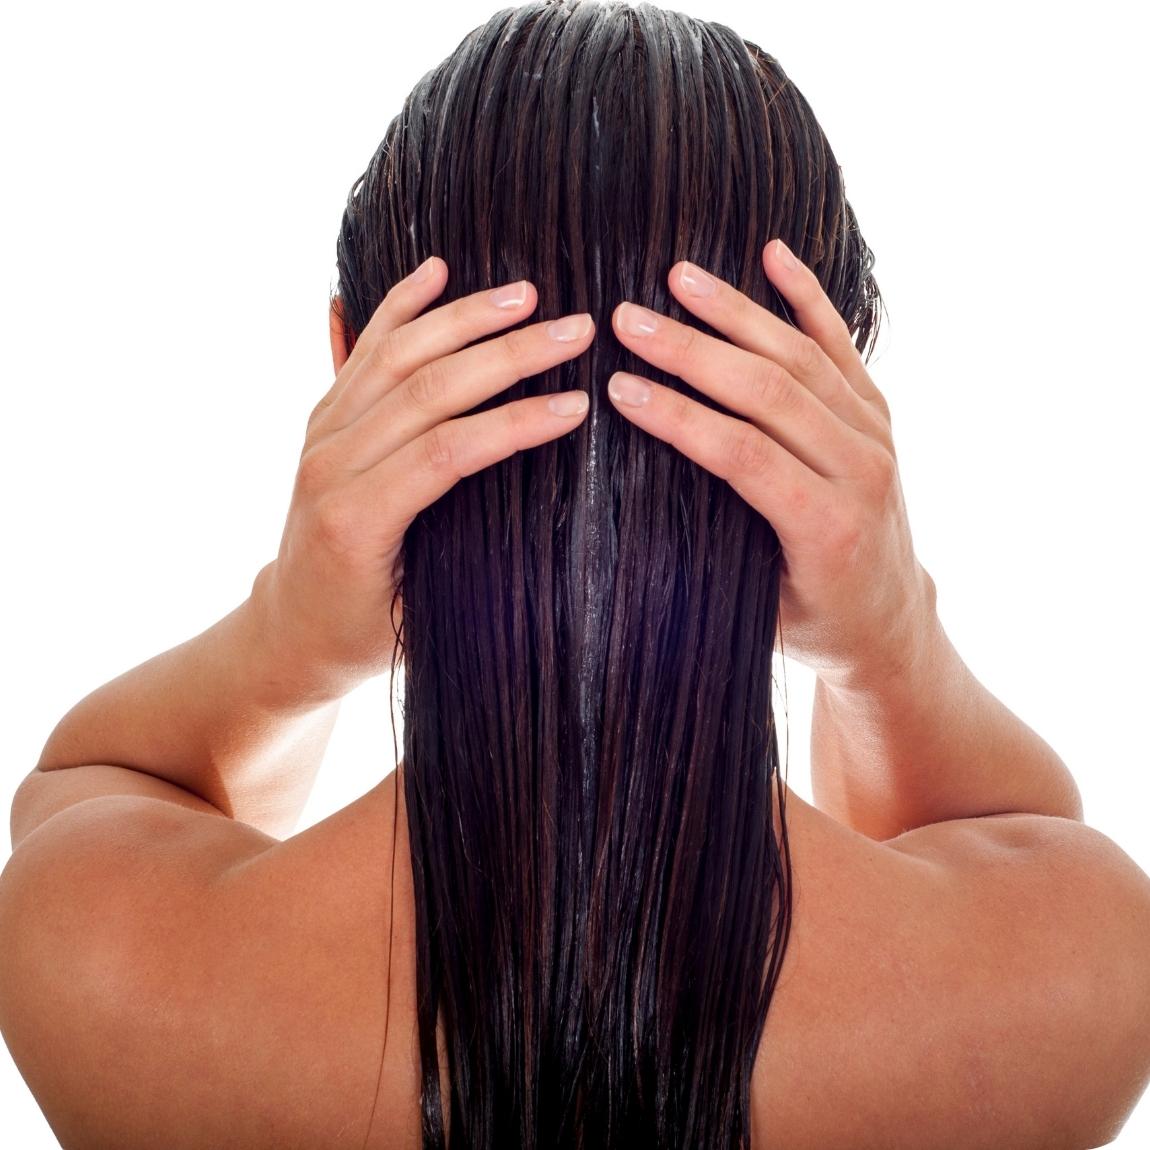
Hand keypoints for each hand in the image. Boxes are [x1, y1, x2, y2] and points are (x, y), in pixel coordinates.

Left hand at [252, 257, 594, 703]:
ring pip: (397, 357)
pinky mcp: (324, 420)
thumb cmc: (363, 633)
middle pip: (427, 390)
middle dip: (508, 356)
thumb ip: (462, 561)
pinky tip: (435, 272)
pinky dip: (398, 307)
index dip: (516, 423)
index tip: (577, 405)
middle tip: (574, 331)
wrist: (290, 627)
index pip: (448, 451)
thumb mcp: (419, 617)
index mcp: (357, 519)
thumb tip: (544, 523)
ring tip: (526, 295)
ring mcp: (323, 435)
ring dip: (465, 319)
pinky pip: (364, 352)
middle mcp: (332, 466)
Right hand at [606, 239, 936, 689]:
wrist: (891, 622)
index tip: (620, 387)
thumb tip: (637, 497)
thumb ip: (717, 549)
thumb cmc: (813, 621)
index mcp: (827, 526)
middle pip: (770, 391)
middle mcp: (861, 470)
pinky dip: (809, 297)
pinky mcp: (878, 415)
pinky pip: (841, 346)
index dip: (679, 417)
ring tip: (678, 276)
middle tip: (629, 320)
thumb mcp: (758, 605)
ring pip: (801, 357)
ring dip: (736, 312)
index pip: (742, 453)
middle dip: (692, 351)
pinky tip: (774, 255)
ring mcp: (875, 435)